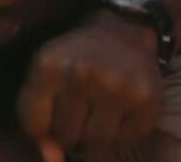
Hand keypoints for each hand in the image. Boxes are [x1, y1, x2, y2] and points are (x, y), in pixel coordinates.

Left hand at [17, 10, 162, 156]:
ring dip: (93, 135)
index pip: (34, 126)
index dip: (41, 127)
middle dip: (68, 130)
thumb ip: (35, 119)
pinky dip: (120, 133)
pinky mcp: (146, 100)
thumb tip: (51, 158)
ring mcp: (117, 87)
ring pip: (95, 144)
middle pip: (65, 137)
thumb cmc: (73, 57)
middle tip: (77, 109)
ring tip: (96, 111)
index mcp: (49, 65)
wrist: (121, 31)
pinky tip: (118, 110)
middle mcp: (83, 74)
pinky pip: (125, 140)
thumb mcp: (43, 75)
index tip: (49, 113)